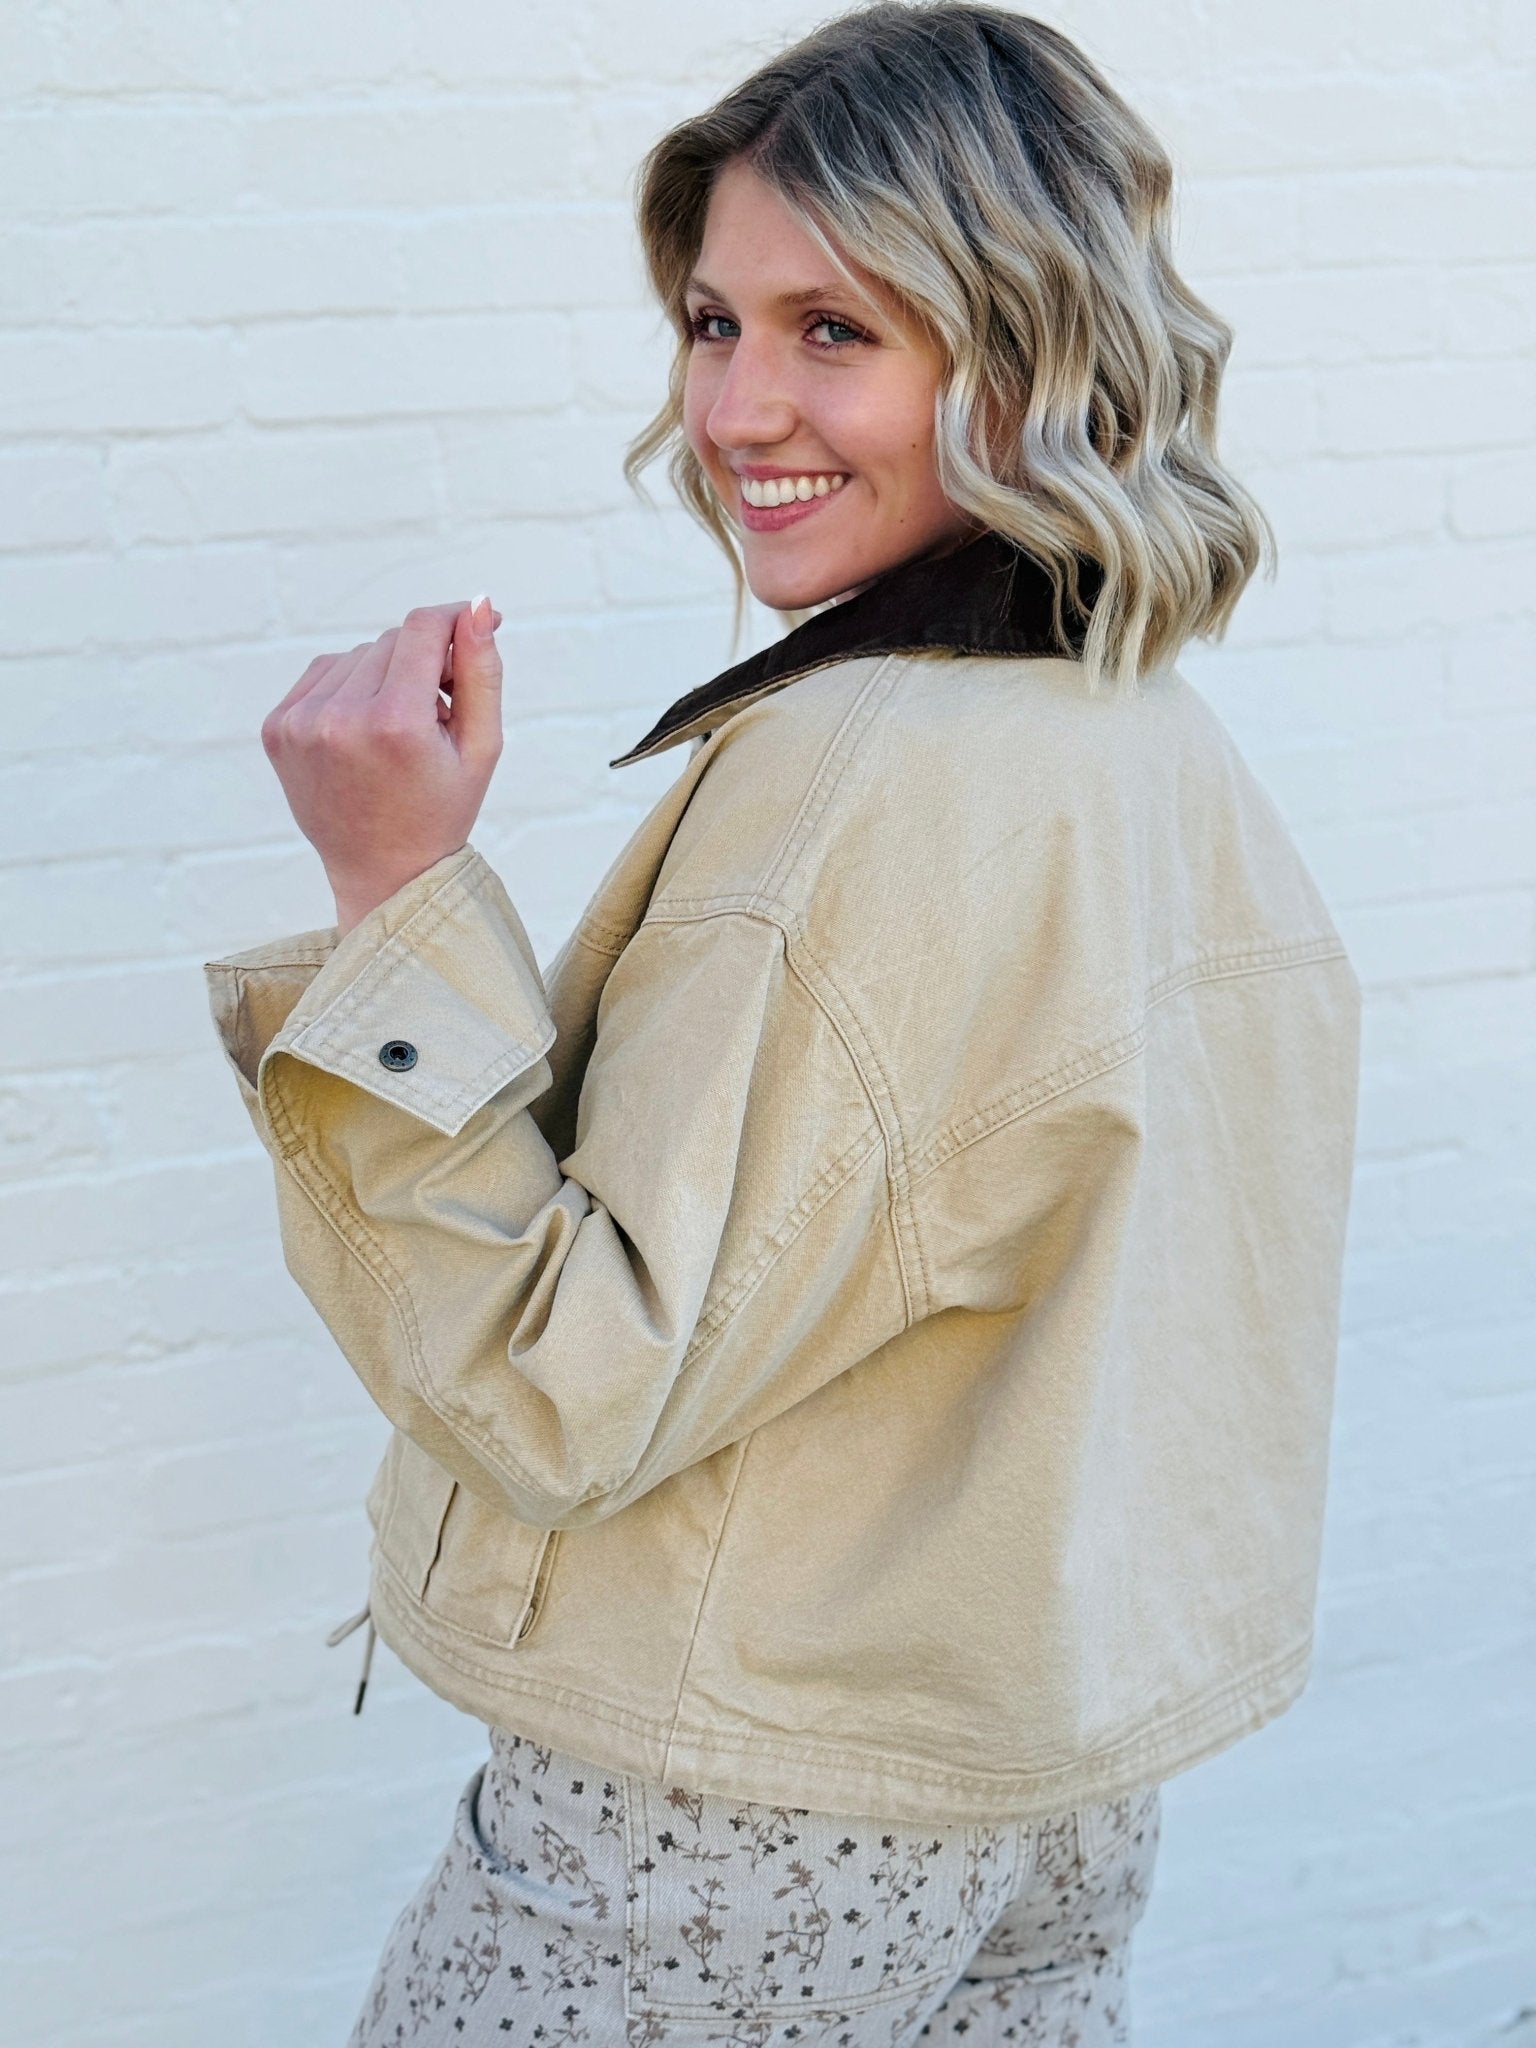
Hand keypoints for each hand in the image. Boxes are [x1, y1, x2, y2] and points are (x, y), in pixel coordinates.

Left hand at [261, 597, 504, 934]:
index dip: (454, 619)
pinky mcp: (277, 729)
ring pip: (357, 655)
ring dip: (386, 676)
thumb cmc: (442, 811)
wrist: (382, 873)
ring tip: (402, 729)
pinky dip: (350, 688)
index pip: (422, 628)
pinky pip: (324, 674)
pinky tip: (367, 729)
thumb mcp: (481, 747)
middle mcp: (339, 719)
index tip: (475, 625)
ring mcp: (300, 724)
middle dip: (423, 661)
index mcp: (395, 724)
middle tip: (442, 709)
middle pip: (391, 641)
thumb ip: (481, 672)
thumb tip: (477, 607)